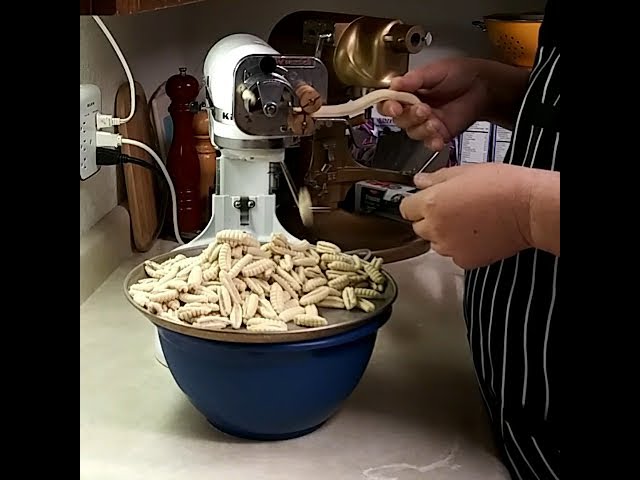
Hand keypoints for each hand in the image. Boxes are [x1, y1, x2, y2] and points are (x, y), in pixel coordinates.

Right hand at [378, 58, 490, 150]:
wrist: (483, 86)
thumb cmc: (460, 74)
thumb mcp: (435, 71)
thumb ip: (414, 79)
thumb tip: (395, 83)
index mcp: (409, 93)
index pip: (389, 103)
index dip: (388, 107)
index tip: (395, 107)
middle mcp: (414, 110)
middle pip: (399, 120)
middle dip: (409, 116)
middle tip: (423, 109)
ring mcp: (426, 123)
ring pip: (413, 133)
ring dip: (421, 128)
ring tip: (434, 120)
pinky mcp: (439, 134)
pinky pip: (429, 143)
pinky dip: (432, 142)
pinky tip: (437, 137)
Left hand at [400, 163, 533, 268]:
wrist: (528, 209)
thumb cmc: (502, 186)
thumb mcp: (464, 172)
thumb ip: (436, 179)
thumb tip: (419, 182)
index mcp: (431, 203)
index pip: (405, 208)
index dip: (416, 203)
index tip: (424, 201)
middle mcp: (435, 228)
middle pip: (419, 227)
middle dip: (430, 219)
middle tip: (453, 209)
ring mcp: (449, 247)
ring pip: (435, 243)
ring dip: (444, 234)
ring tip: (468, 221)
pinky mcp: (464, 261)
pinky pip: (453, 254)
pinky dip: (460, 247)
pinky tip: (476, 234)